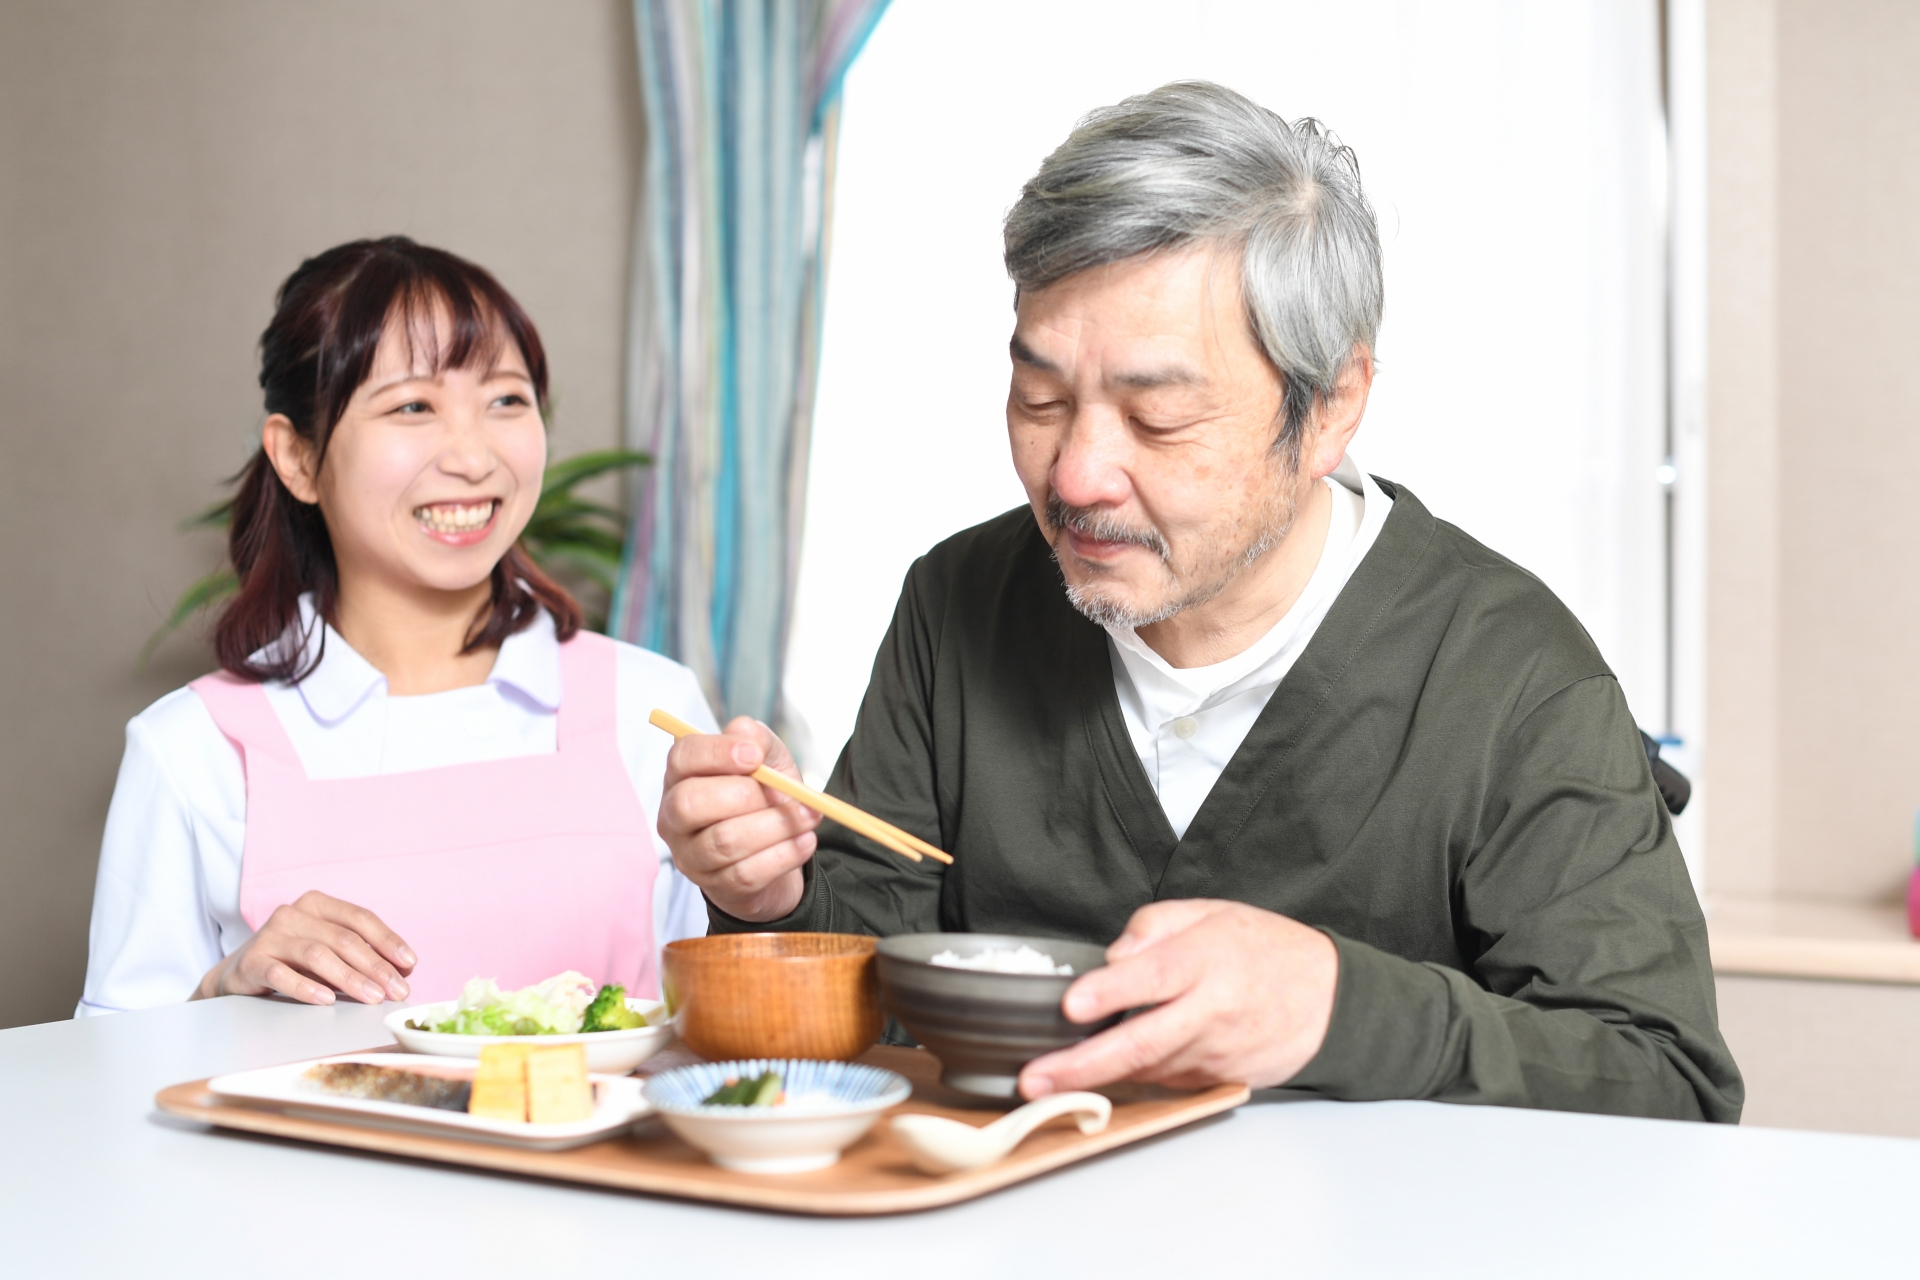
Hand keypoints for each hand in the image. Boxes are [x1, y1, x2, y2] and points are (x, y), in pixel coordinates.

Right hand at [194, 890, 415, 1005]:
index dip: (388, 940)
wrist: (237, 973)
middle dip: (376, 967)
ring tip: (371, 997)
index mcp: (317, 904)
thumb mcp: (329, 951)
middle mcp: (293, 914)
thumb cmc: (293, 960)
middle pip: (344, 939)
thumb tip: (406, 969)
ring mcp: (270, 936)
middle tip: (396, 991)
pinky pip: (281, 973)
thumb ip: (363, 955)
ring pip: (317, 954)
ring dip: (349, 978)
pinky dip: (306, 987)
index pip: (360, 918)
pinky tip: (326, 1000)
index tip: (410, 963)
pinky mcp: (251, 961)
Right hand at [657, 716, 820, 921]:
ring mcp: (690, 855)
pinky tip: (804, 841)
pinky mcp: (715, 886)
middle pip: (689, 803)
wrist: (776, 849)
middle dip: (744, 796)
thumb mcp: (768, 760)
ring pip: (723, 841)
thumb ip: (758, 740)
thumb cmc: (762, 798)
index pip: (682, 756)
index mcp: (682, 775)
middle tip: (782, 793)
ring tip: (808, 817)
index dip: (717, 753)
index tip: (755, 756)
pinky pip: (746, 873)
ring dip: (775, 827)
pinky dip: (783, 855)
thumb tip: (744, 733)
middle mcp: (674, 816)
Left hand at [1018, 899, 1337, 1097]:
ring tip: (1046, 1081)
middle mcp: (1211, 1011)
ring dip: (1095, 1078)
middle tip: (1034, 1079)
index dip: (1109, 992)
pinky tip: (1103, 1073)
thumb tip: (1111, 956)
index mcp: (1207, 959)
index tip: (1070, 1005)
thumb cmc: (1265, 950)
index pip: (1153, 976)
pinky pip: (1164, 1079)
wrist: (1328, 999)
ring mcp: (1214, 1052)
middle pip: (1141, 1043)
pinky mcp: (1216, 1079)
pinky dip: (1132, 1077)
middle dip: (1082, 1065)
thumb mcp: (1211, 912)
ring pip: (1146, 1069)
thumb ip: (1154, 924)